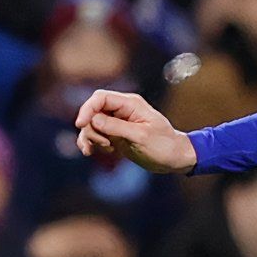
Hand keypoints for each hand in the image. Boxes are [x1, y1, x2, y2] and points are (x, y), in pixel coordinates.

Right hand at [74, 88, 197, 173]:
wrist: (175, 158)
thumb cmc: (164, 145)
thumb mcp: (141, 136)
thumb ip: (116, 127)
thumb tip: (93, 119)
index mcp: (130, 104)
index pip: (100, 98)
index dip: (87, 109)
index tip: (81, 125)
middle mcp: (121, 110)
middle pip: (92, 111)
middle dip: (90, 128)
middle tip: (105, 144)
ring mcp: (117, 122)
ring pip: (91, 124)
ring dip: (90, 137)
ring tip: (105, 150)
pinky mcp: (114, 134)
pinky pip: (95, 135)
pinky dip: (91, 143)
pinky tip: (94, 152)